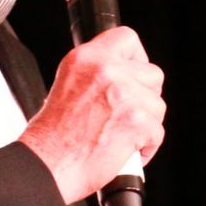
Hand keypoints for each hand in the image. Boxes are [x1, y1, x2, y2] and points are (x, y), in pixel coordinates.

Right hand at [18, 27, 165, 204]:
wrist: (48, 167)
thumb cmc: (52, 138)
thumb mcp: (67, 86)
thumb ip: (95, 75)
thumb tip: (122, 77)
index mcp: (86, 59)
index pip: (127, 38)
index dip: (137, 58)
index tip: (134, 73)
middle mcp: (106, 71)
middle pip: (152, 73)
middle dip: (144, 95)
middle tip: (125, 113)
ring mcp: (125, 94)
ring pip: (157, 105)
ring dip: (145, 123)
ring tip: (120, 135)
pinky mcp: (138, 121)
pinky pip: (157, 132)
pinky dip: (146, 147)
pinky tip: (124, 150)